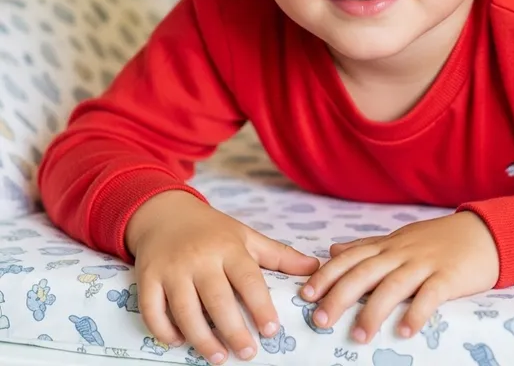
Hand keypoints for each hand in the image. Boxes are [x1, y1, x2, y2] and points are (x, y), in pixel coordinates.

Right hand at [127, 191, 318, 363]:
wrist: (165, 213)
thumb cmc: (212, 230)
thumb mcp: (246, 236)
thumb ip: (279, 254)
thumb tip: (314, 267)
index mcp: (228, 247)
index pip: (248, 279)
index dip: (260, 306)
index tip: (272, 330)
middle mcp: (200, 257)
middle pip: (217, 299)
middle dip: (233, 330)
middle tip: (248, 354)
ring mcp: (172, 268)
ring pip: (185, 310)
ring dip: (201, 338)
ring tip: (219, 357)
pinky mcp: (147, 278)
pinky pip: (152, 311)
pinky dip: (164, 331)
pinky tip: (179, 342)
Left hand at [299, 212, 498, 342]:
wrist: (483, 232)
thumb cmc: (438, 239)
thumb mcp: (399, 238)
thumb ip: (367, 247)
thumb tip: (333, 251)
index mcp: (388, 245)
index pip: (351, 258)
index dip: (327, 275)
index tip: (305, 293)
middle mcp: (401, 253)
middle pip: (365, 272)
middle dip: (339, 295)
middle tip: (319, 319)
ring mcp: (425, 263)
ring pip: (393, 285)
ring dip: (373, 311)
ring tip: (358, 336)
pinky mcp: (448, 276)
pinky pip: (430, 294)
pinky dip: (416, 312)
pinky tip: (405, 331)